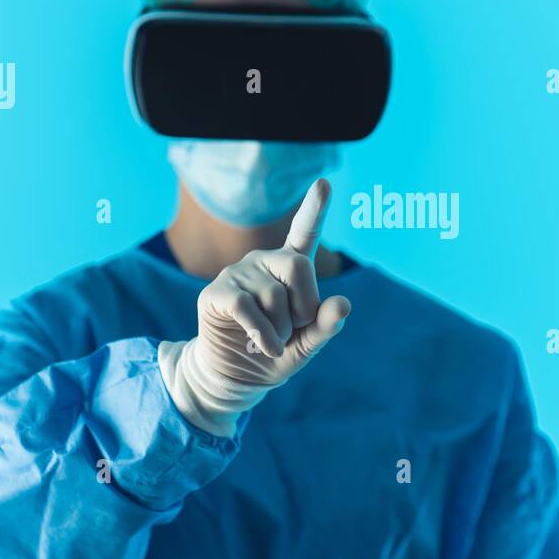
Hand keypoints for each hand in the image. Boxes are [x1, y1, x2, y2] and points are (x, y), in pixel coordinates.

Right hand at [158, 179, 351, 432]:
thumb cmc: (275, 354)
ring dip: (280, 329)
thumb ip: (326, 325)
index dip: (315, 208)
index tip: (324, 181)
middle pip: (298, 266)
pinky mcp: (215, 293)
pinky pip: (246, 306)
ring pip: (272, 294)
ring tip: (270, 339)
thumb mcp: (308, 343)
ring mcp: (237, 274)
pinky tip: (263, 347)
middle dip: (304, 305)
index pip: (304, 232)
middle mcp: (263, 262)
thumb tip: (343, 304)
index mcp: (289, 267)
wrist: (235, 377)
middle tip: (293, 328)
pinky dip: (262, 334)